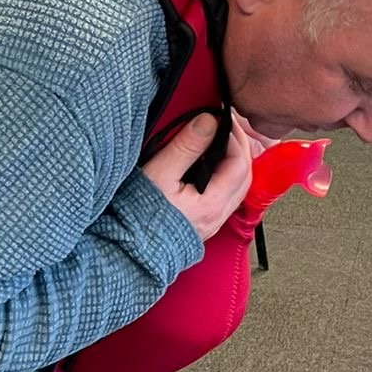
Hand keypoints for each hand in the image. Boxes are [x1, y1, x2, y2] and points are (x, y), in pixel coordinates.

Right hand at [140, 113, 252, 244]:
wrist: (126, 251)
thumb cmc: (137, 217)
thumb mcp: (160, 173)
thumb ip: (186, 146)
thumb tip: (208, 122)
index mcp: (212, 203)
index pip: (240, 163)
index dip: (236, 137)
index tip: (224, 120)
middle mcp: (217, 216)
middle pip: (245, 176)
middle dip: (239, 148)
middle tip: (226, 128)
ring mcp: (212, 223)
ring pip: (238, 188)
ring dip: (234, 163)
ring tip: (220, 144)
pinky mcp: (203, 226)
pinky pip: (226, 197)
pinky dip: (225, 177)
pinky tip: (211, 169)